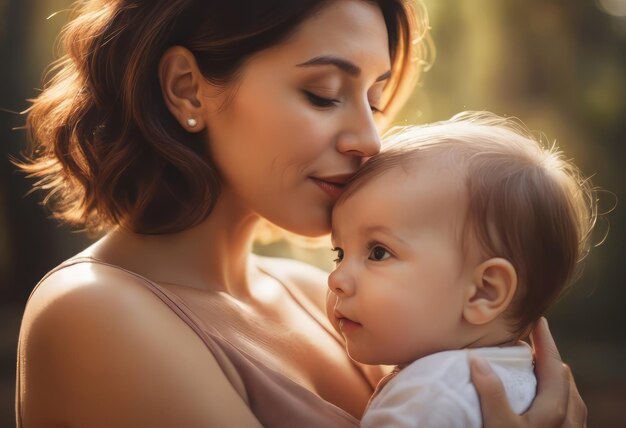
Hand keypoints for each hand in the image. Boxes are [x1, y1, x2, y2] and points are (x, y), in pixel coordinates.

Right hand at [470, 318, 586, 426]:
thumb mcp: (499, 425)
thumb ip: (491, 393)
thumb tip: (477, 358)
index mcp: (556, 407)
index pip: (553, 363)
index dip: (545, 339)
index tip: (538, 319)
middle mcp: (570, 417)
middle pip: (562, 377)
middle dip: (546, 357)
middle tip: (527, 346)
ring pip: (567, 395)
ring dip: (551, 379)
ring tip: (532, 371)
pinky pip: (567, 412)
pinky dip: (554, 397)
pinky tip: (539, 403)